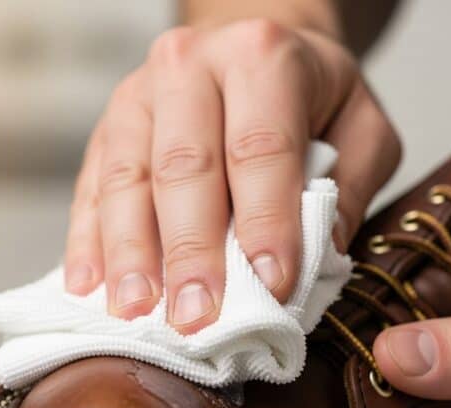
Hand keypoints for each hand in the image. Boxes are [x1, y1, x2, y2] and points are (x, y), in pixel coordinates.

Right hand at [64, 19, 400, 332]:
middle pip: (184, 165)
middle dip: (191, 251)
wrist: (252, 48)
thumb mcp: (363, 127)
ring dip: (130, 254)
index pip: (261, 147)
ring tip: (137, 312)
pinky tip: (90, 289)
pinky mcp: (105, 129)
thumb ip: (351, 187)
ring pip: (126, 179)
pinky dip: (87, 243)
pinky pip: (90, 189)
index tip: (272, 285)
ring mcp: (137, 97)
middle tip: (197, 317)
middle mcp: (190, 66)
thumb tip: (318, 254)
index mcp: (262, 56)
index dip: (266, 219)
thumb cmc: (314, 99)